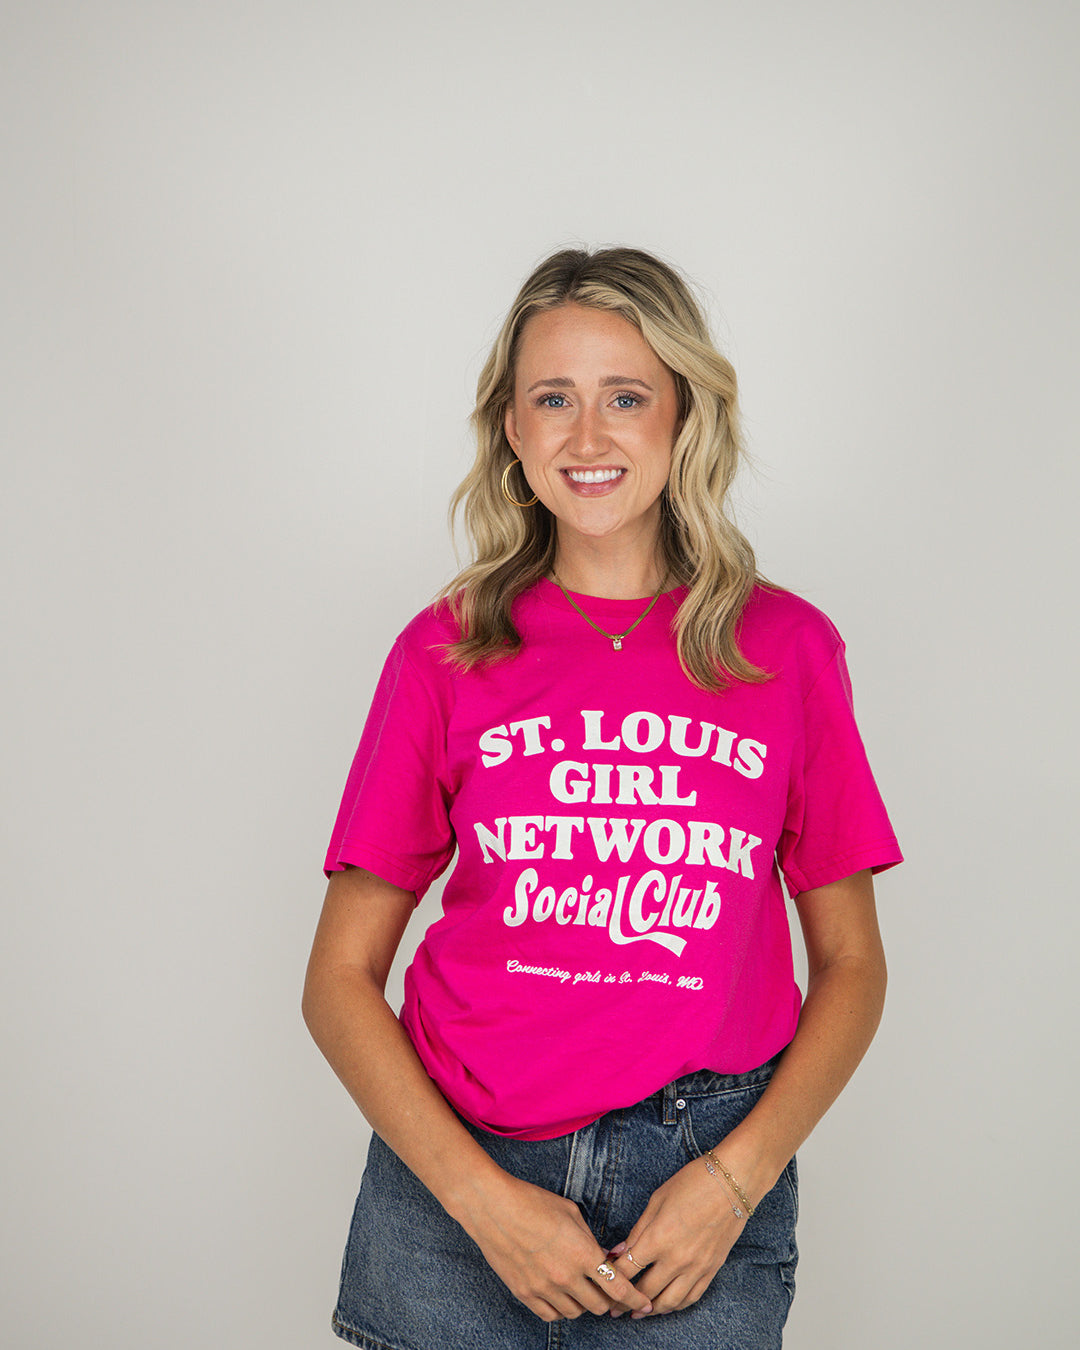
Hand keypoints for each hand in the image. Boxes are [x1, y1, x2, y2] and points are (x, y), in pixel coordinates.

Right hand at [463, 1173, 653, 1322]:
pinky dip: (562, 1309)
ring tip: (583, 1290)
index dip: (635, 1298)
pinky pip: (552, 1315)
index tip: (644, 1303)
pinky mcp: (525, 1294)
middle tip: (609, 1292)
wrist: (493, 1207)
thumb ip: (590, 1240)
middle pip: (600, 1305)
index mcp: (582, 1253)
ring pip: (577, 1312)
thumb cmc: (532, 1202)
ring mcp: (544, 1288)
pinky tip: (562, 1296)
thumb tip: (601, 1258)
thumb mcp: (571, 1213)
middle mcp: (566, 1276)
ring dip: (585, 1304)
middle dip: (610, 1300)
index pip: (618, 1287)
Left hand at [605, 1156, 746, 1317]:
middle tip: (614, 1307)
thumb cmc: (691, 1184)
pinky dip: (676, 1305)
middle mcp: (676, 1259)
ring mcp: (696, 1268)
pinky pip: (691, 1297)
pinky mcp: (711, 1270)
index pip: (627, 1269)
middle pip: (645, 1291)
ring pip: (668, 1302)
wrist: (732, 1183)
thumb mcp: (656, 1201)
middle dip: (626, 1301)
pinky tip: (666, 1304)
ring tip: (638, 1312)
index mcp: (658, 1238)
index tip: (603, 1280)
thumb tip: (619, 1253)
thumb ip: (637, 1231)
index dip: (611, 1277)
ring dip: (650, 1310)